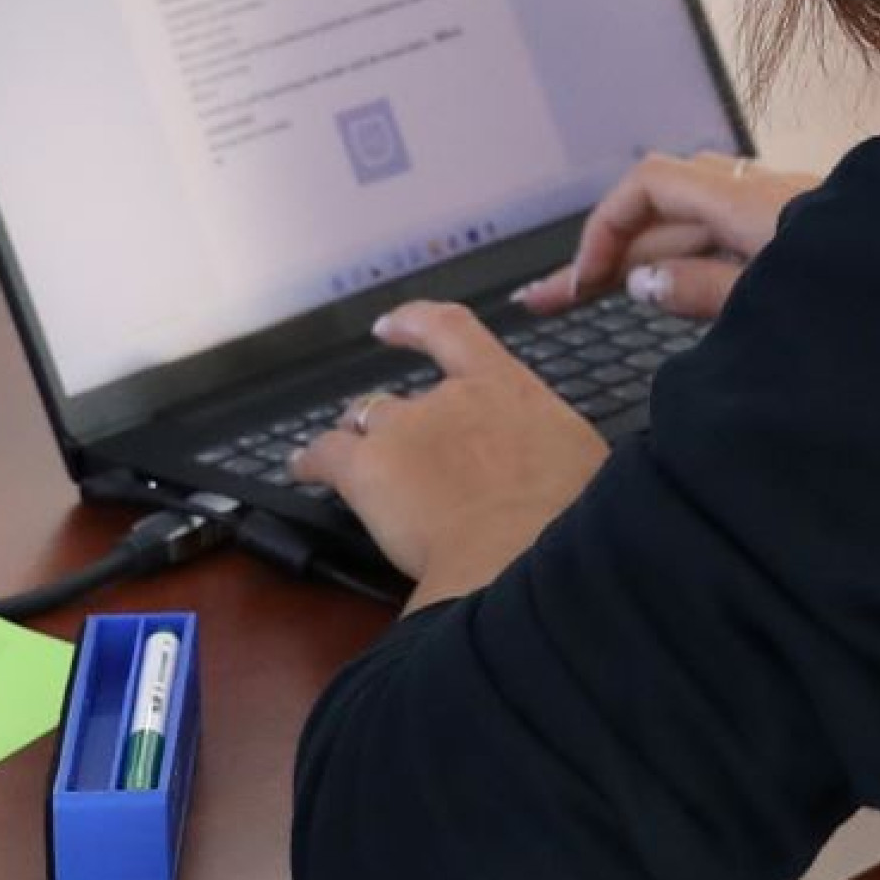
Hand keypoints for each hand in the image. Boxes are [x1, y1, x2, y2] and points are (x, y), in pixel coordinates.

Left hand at [289, 301, 607, 607]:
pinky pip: (324, 455)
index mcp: (504, 387)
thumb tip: (553, 458)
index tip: (392, 326)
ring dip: (357, 440)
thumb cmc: (568, 513)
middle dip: (393, 420)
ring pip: (363, 423)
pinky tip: (301, 468)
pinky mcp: (366, 470)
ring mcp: (404, 431)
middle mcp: (449, 399)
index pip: (453, 332)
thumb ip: (548, 444)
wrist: (520, 555)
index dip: (417, 324)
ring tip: (346, 456)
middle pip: (403, 400)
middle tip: (392, 446)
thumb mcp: (577, 459)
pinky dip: (310, 460)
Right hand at [520, 148, 820, 322]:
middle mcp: (772, 196)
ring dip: (648, 252)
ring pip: (701, 218)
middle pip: (669, 203)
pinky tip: (677, 292)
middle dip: (607, 249)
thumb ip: (708, 289)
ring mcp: (794, 212)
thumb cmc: (875, 303)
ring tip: (598, 297)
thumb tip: (645, 279)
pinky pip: (734, 234)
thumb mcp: (777, 304)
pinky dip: (692, 257)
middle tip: (551, 302)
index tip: (582, 286)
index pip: (652, 183)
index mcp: (757, 202)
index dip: (605, 227)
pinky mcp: (812, 237)